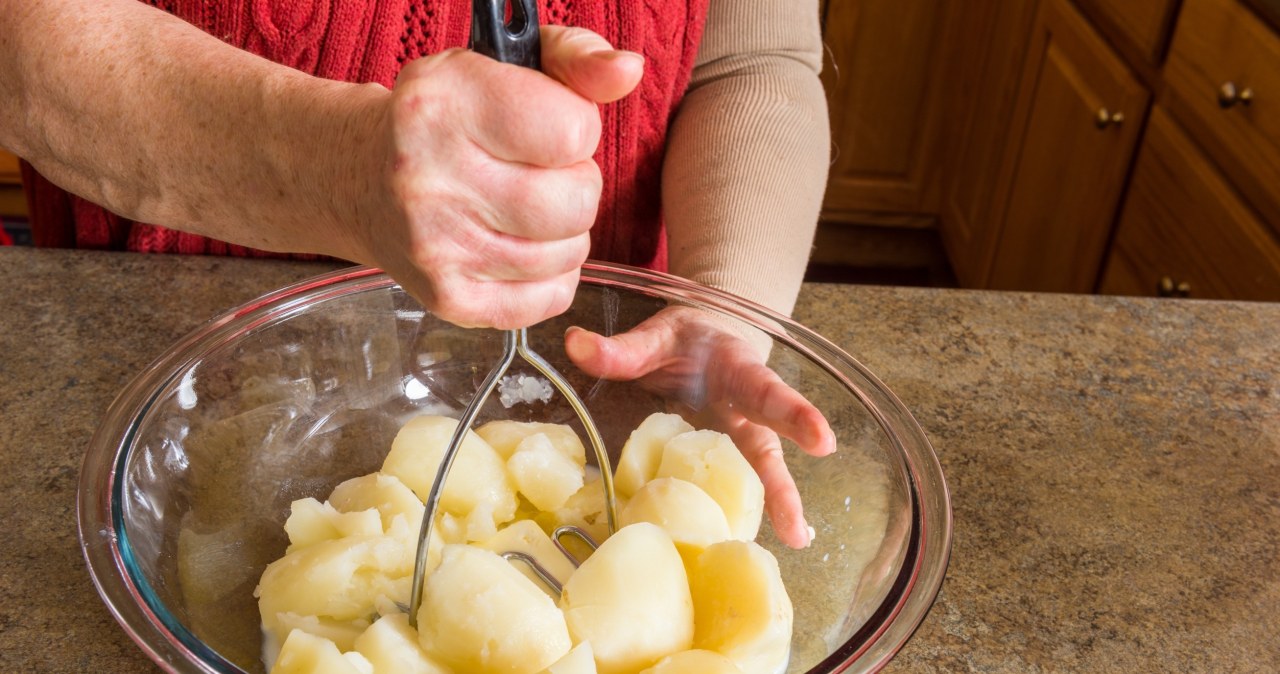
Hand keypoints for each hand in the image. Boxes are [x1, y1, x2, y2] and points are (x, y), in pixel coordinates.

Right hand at [352, 27, 643, 328]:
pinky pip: (549, 299)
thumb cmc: (445, 117)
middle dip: (578, 185)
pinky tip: (522, 246)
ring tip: (529, 208)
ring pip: (569, 253)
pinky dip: (552, 276)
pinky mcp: (448, 298)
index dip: (577, 130)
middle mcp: (430, 177)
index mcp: (444, 104)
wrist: (355, 177)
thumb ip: (575, 59)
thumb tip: (628, 69)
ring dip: (566, 232)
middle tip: (543, 174)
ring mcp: (436, 246)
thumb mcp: (502, 66)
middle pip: (576, 202)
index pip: (571, 133)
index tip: (548, 129)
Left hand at [564, 307, 836, 548]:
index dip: (794, 415)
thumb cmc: (686, 340)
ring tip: (794, 542)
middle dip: (784, 487)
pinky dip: (737, 514)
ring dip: (773, 509)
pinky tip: (741, 544)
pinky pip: (729, 488)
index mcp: (737, 371)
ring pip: (757, 476)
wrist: (702, 342)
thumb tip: (576, 345)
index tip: (822, 441)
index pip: (766, 391)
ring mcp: (735, 439)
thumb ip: (621, 348)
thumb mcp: (656, 335)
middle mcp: (744, 412)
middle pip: (768, 450)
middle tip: (801, 527)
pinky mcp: (720, 460)